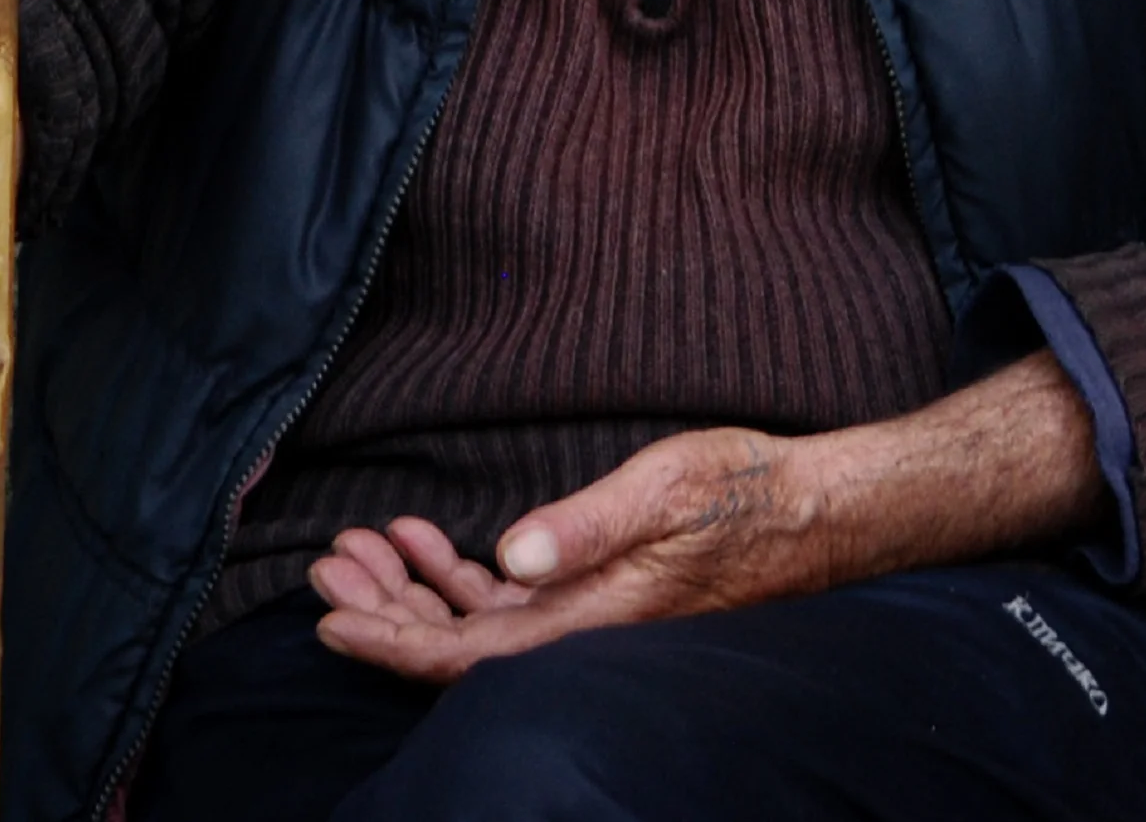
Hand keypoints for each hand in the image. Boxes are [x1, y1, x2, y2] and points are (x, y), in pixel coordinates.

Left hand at [302, 360, 1098, 682]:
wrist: (818, 511)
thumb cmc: (746, 493)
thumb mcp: (665, 488)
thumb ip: (587, 526)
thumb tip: (510, 558)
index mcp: (591, 621)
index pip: (470, 657)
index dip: (394, 643)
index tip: (330, 622)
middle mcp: (583, 634)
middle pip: (459, 649)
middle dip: (386, 611)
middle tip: (327, 565)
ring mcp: (590, 618)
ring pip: (479, 626)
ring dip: (415, 591)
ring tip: (361, 547)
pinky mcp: (601, 596)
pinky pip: (513, 605)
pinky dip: (461, 576)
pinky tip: (429, 540)